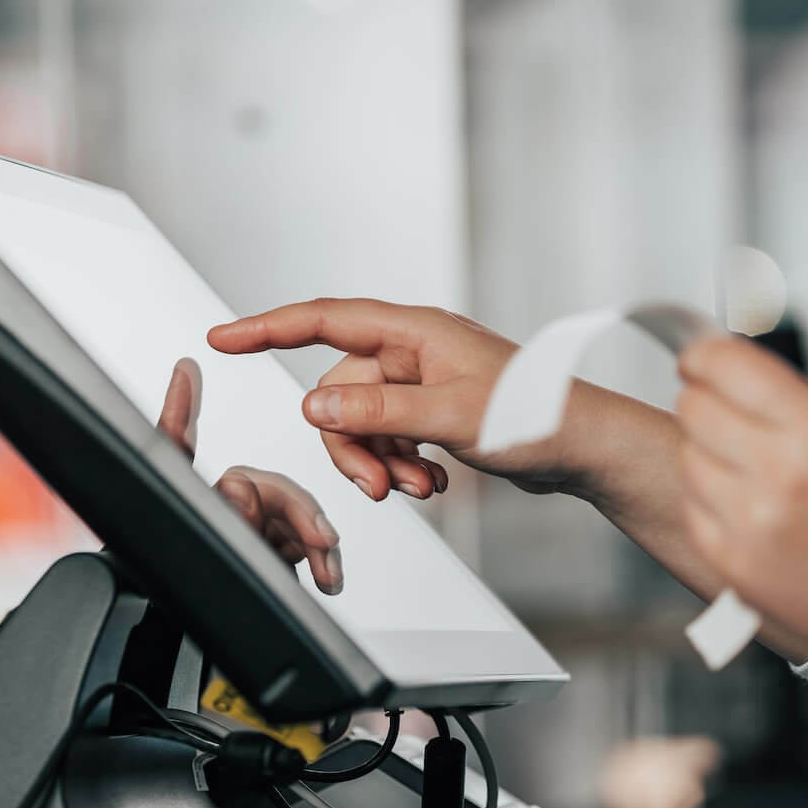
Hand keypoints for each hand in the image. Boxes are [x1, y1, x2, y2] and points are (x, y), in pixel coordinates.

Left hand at [157, 357, 342, 593]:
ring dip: (316, 543)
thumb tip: (230, 460)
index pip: (182, 447)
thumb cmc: (186, 607)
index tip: (183, 373)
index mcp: (191, 503)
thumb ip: (218, 509)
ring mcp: (246, 535)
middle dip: (299, 513)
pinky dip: (319, 562)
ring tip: (326, 570)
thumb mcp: (205, 552)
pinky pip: (301, 549)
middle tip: (320, 540)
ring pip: (292, 520)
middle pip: (269, 490)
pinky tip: (326, 578)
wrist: (184, 662)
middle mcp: (217, 511)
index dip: (180, 408)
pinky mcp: (269, 558)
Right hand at [208, 299, 607, 499]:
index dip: (268, 328)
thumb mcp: (449, 417)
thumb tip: (315, 408)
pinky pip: (389, 437)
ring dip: (378, 460)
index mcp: (414, 331)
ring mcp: (423, 382)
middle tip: (377, 484)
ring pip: (363, 422)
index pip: (323, 321)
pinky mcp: (434, 412)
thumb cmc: (537, 416)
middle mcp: (413, 350)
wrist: (584, 448)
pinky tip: (430, 484)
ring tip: (416, 487)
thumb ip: (379, 413)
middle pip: (340, 392)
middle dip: (351, 444)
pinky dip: (399, 465)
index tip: (223, 338)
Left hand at [672, 335, 807, 667]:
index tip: (697, 358)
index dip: (703, 356)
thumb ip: (792, 407)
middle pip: (695, 407)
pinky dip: (710, 498)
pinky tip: (747, 505)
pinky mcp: (731, 561)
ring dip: (706, 451)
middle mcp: (779, 474)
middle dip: (704, 401)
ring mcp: (749, 522)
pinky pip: (693, 504)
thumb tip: (730, 372)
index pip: (727, 365)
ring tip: (748, 466)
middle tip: (722, 409)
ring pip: (687, 454)